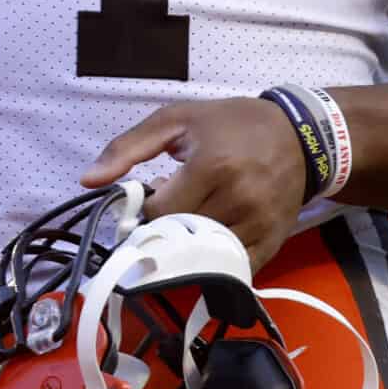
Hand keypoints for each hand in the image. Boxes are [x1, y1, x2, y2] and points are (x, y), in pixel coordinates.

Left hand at [80, 96, 310, 271]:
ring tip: (189, 220)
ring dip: (187, 244)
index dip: (146, 209)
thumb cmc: (230, 124)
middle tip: (168, 208)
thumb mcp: (175, 120)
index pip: (159, 211)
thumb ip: (127, 147)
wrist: (299, 136)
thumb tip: (88, 180)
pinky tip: (208, 240)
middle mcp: (238, 200)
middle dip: (164, 227)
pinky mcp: (273, 243)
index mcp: (212, 166)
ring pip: (204, 255)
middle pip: (180, 236)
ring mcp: (259, 225)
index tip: (150, 196)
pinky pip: (234, 268)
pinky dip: (214, 261)